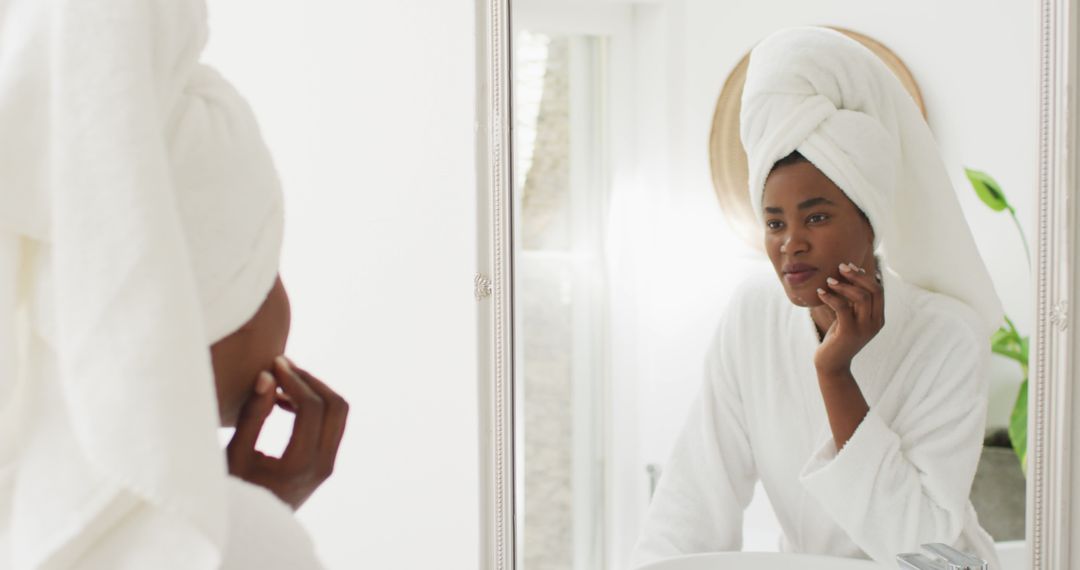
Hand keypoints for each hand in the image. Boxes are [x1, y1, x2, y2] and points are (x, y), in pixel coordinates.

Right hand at [226, 356, 348, 509]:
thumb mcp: (235, 454)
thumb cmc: (233, 491)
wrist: (249, 530)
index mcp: (300, 465)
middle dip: (311, 380)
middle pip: (337, 406)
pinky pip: (331, 424)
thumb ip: (252, 416)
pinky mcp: (326, 463)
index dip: (295, 379)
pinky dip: (314, 404)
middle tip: (282, 366)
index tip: (274, 364)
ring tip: (279, 382)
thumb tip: (268, 376)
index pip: (312, 408)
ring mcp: (328, 466)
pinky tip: (283, 401)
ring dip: (314, 391)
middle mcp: (323, 466)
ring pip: (338, 413)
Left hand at [813, 262, 884, 374]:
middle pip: (873, 290)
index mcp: (878, 318)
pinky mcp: (849, 333)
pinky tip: (820, 292)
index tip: (850, 266)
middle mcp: (875, 323)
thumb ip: (854, 302)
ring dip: (844, 285)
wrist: (832, 364)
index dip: (865, 276)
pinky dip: (831, 297)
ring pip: (861, 297)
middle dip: (857, 275)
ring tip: (828, 280)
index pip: (879, 290)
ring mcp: (864, 329)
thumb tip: (851, 274)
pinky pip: (842, 308)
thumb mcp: (850, 317)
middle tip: (840, 266)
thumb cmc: (838, 338)